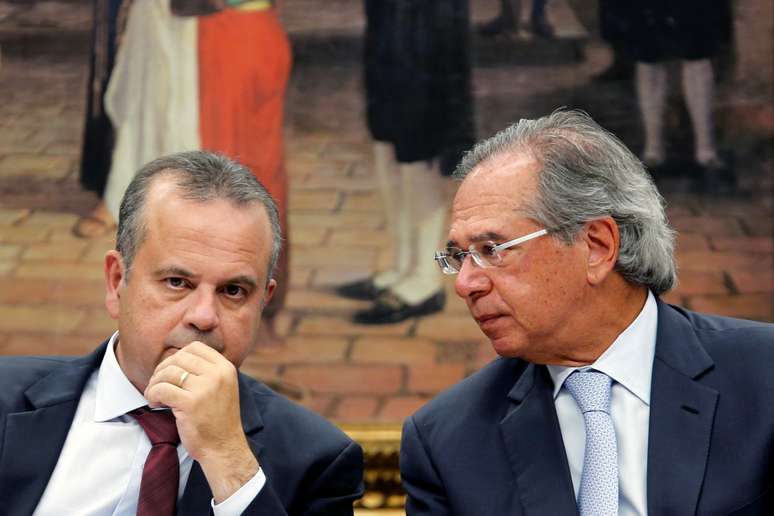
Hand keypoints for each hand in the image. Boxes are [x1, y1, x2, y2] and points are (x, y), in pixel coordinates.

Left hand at [145, 341, 258, 502]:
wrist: (223, 448)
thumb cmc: (218, 419)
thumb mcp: (221, 388)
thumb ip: (205, 371)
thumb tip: (174, 358)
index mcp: (225, 368)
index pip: (195, 348)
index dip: (178, 356)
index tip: (171, 371)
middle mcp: (217, 374)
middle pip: (179, 358)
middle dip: (162, 369)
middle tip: (158, 384)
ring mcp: (204, 388)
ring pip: (168, 373)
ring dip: (155, 383)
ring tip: (155, 395)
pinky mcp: (190, 403)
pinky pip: (161, 389)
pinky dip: (152, 395)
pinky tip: (155, 403)